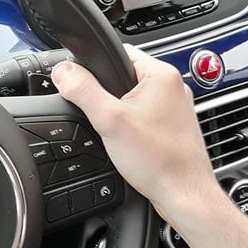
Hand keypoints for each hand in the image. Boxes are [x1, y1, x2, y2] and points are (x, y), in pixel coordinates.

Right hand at [52, 46, 247, 247]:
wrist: (184, 195)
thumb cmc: (160, 161)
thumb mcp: (109, 120)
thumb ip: (83, 91)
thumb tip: (63, 71)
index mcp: (161, 74)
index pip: (118, 52)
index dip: (95, 68)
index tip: (86, 88)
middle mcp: (172, 86)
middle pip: (123, 75)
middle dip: (107, 95)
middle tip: (106, 118)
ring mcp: (175, 106)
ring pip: (133, 97)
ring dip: (120, 111)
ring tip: (120, 132)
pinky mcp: (173, 124)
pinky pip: (144, 114)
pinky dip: (132, 125)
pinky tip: (131, 142)